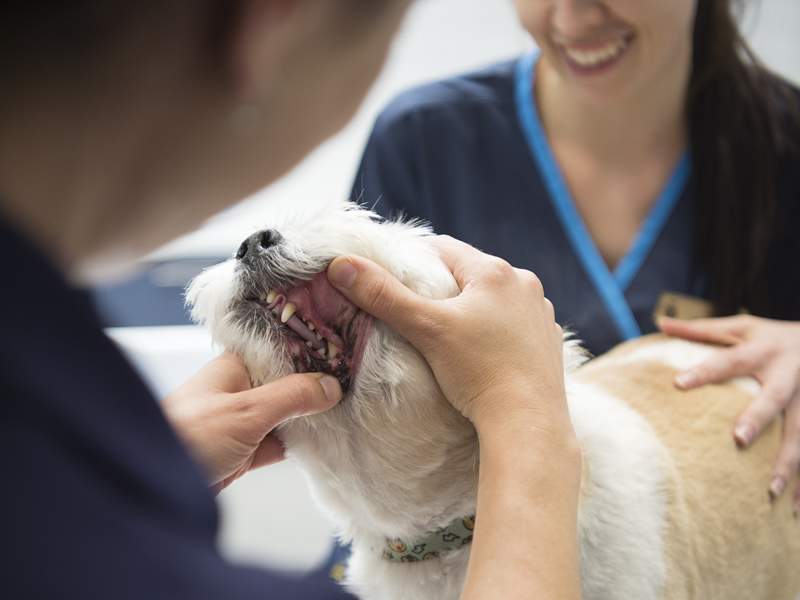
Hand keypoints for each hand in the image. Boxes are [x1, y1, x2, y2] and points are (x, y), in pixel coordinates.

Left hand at [160, 352, 341, 494]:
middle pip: (288, 382)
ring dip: (310, 416)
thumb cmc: (182, 437)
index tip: (345, 351)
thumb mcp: (245, 412)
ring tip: (348, 411)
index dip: (312, 349)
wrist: (149, 486)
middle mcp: (239, 390)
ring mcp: (241, 421)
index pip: (282, 349)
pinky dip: (299, 443)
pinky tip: (323, 442)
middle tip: (355, 384)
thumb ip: (290, 397)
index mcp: (235, 367)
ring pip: (286, 413)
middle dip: (317, 385)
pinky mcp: (243, 451)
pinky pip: (279, 442)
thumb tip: (329, 386)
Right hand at [327, 237, 581, 599]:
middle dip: (441, 286)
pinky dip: (494, 330)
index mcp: (495, 271)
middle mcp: (524, 284)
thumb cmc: (477, 372)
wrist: (527, 423)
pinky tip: (480, 352)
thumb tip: (341, 264)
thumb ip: (383, 294)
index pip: (443, 248)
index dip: (412, 259)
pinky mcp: (548, 341)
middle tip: (414, 309)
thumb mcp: (425, 328)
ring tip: (446, 333)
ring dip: (470, 308)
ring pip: (492, 299)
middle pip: (469, 273)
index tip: (391, 277)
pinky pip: (513, 323)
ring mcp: (541, 313)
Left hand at [659, 315, 799, 508]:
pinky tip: (795, 507)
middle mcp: (789, 374)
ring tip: (772, 491)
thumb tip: (660, 322)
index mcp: (763, 350)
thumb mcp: (741, 325)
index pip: (729, 361)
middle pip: (775, 397)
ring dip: (790, 462)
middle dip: (759, 418)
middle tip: (738, 439)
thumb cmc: (771, 336)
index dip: (704, 370)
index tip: (678, 383)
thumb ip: (701, 329)